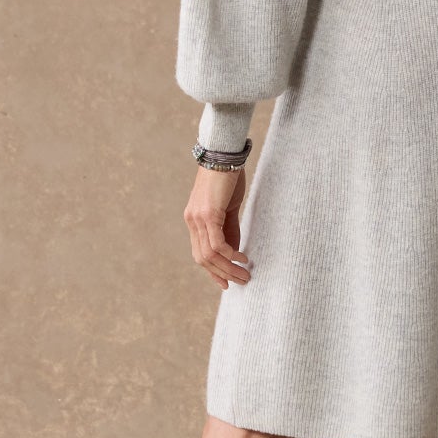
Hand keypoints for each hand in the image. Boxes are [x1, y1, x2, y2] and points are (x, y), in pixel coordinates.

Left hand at [185, 162, 252, 287]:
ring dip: (228, 268)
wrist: (224, 154)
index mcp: (194, 220)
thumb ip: (229, 228)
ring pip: (210, 254)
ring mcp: (198, 218)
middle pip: (203, 258)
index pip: (199, 253)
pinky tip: (242, 257)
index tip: (227, 282)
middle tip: (241, 281)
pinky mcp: (208, 214)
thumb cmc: (227, 177)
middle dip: (223, 274)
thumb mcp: (228, 207)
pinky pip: (217, 243)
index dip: (213, 270)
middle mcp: (192, 221)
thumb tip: (234, 251)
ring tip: (245, 274)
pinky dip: (229, 254)